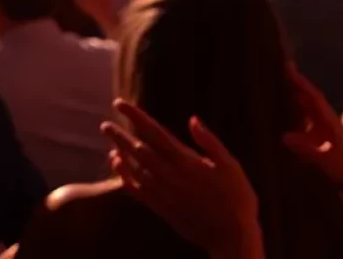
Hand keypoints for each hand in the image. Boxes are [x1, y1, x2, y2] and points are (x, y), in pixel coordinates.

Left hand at [103, 99, 264, 258]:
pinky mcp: (162, 209)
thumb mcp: (231, 165)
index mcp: (185, 161)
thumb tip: (192, 119)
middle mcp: (170, 175)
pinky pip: (137, 191)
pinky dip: (124, 176)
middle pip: (138, 149)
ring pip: (134, 168)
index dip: (135, 116)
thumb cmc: (237, 199)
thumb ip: (210, 141)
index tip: (119, 104)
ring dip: (120, 152)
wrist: (233, 238)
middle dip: (120, 135)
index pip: (153, 132)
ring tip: (110, 140)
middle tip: (105, 124)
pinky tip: (118, 166)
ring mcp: (164, 194)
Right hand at [282, 67, 342, 205]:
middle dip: (296, 84)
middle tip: (279, 69)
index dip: (301, 82)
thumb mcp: (326, 160)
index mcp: (330, 121)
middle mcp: (326, 121)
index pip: (314, 96)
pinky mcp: (320, 140)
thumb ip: (306, 148)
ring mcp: (323, 130)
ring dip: (294, 97)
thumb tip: (283, 136)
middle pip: (309, 98)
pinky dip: (295, 113)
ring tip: (278, 85)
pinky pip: (304, 121)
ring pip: (307, 109)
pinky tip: (284, 113)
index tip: (288, 67)